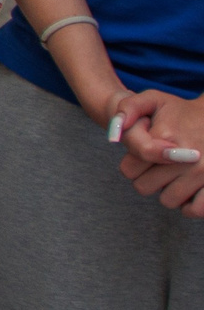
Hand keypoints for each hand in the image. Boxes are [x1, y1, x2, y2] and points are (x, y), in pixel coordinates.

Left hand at [109, 89, 203, 209]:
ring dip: (169, 191)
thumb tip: (114, 134)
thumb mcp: (154, 99)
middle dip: (149, 177)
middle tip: (161, 165)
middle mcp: (184, 158)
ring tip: (176, 174)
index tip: (145, 154)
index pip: (128, 169)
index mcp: (165, 137)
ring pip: (167, 201)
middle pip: (144, 188)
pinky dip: (189, 206)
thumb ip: (129, 108)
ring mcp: (202, 173)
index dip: (133, 163)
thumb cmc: (182, 111)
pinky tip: (189, 191)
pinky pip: (195, 210)